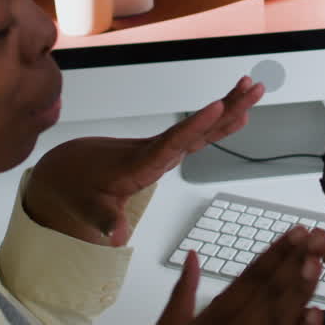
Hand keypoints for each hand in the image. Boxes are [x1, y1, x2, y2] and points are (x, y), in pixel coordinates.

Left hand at [24, 76, 262, 244]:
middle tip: (251, 87)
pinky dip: (218, 124)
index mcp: (141, 161)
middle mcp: (157, 149)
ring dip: (229, 107)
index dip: (196, 125)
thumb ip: (105, 220)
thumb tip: (116, 236)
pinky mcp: (168, 150)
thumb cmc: (80, 187)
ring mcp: (164, 148)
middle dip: (226, 106)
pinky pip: (198, 134)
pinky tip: (237, 114)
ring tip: (252, 88)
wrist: (71, 170)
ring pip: (202, 127)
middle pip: (197, 126)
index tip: (217, 106)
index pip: (173, 142)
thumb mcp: (88, 207)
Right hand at [153, 226, 324, 324]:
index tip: (295, 233)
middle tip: (316, 238)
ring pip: (282, 316)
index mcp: (214, 318)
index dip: (275, 253)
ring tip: (318, 262)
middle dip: (295, 262)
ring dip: (301, 289)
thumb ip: (182, 291)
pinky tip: (316, 313)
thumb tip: (192, 256)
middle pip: (271, 291)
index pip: (251, 277)